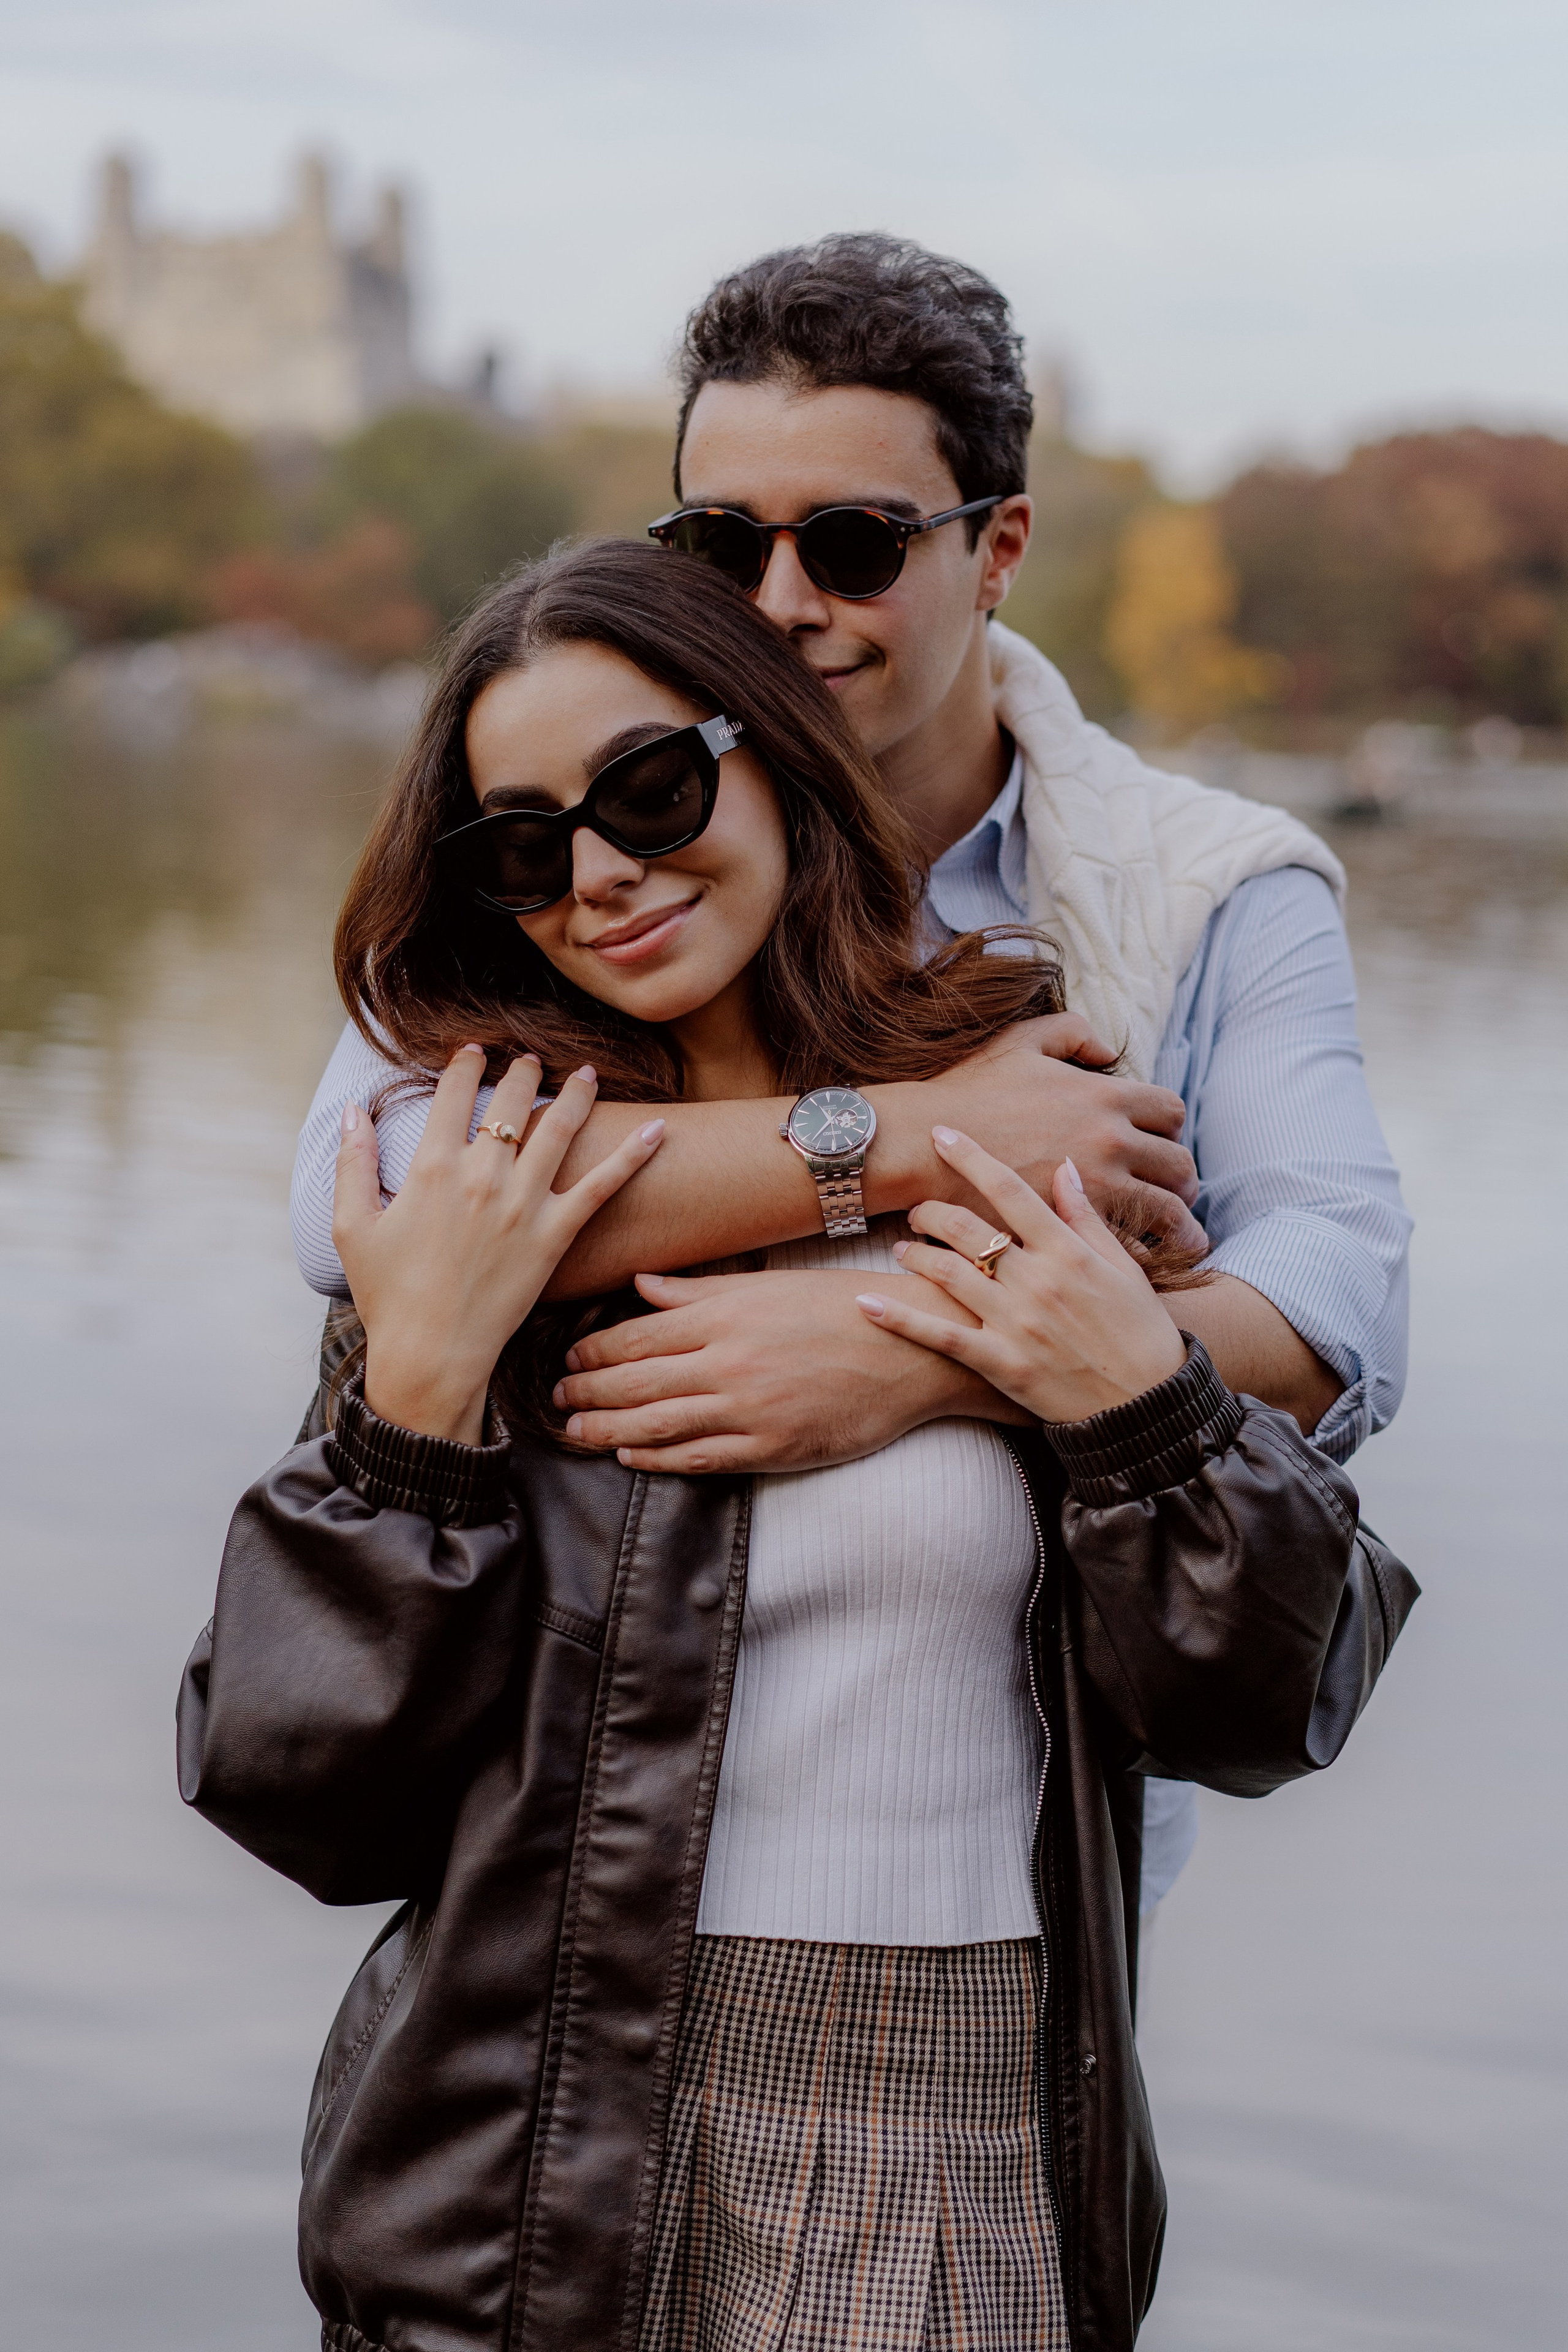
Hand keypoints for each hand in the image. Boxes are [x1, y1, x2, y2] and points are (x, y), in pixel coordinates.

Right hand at [333, 1044, 664, 1443]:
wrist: (431, 1353)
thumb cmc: (388, 1295)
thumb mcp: (351, 1226)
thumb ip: (351, 1163)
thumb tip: (351, 1110)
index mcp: (431, 1167)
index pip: (455, 1095)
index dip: (466, 1066)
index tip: (474, 1052)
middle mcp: (482, 1175)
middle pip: (511, 1103)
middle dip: (522, 1071)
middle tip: (530, 1058)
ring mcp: (523, 1203)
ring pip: (559, 1130)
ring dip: (575, 1094)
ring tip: (585, 1072)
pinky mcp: (556, 1235)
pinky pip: (603, 1186)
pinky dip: (634, 1156)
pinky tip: (659, 1130)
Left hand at [552, 1264, 1026, 1472]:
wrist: (909, 1350)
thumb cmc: (839, 1308)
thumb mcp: (767, 1286)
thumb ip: (699, 1290)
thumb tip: (641, 1285)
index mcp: (724, 1316)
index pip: (638, 1335)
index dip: (595, 1350)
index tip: (568, 1357)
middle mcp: (727, 1362)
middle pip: (635, 1382)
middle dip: (586, 1390)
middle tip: (555, 1397)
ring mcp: (747, 1408)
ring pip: (656, 1424)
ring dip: (606, 1429)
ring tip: (574, 1430)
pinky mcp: (769, 1445)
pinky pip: (698, 1456)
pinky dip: (656, 1458)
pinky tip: (628, 1458)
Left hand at [856, 1129, 1186, 1423]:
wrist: (1150, 1407)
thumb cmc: (1140, 1333)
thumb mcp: (1124, 1268)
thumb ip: (1088, 1217)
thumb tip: (1065, 1166)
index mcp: (1069, 1251)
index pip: (1009, 1190)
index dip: (970, 1158)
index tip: (940, 1135)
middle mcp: (1038, 1281)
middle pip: (967, 1229)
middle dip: (931, 1211)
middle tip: (916, 1208)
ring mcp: (1016, 1323)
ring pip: (948, 1274)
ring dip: (915, 1254)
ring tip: (900, 1248)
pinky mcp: (1001, 1364)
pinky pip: (940, 1336)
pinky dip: (900, 1317)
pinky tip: (865, 1302)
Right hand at [900, 1015, 1202, 1251]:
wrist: (925, 1145)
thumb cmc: (968, 1091)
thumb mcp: (1022, 1042)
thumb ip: (1074, 1034)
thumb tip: (1108, 1052)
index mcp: (1105, 1096)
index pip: (1170, 1111)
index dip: (1170, 1127)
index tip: (1163, 1140)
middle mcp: (1112, 1141)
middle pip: (1179, 1165)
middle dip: (1182, 1179)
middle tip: (1179, 1191)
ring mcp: (1096, 1188)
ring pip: (1167, 1211)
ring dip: (1180, 1224)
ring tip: (1184, 1236)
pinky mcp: (1073, 1227)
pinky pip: (1131, 1247)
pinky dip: (1144, 1253)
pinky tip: (1143, 1259)